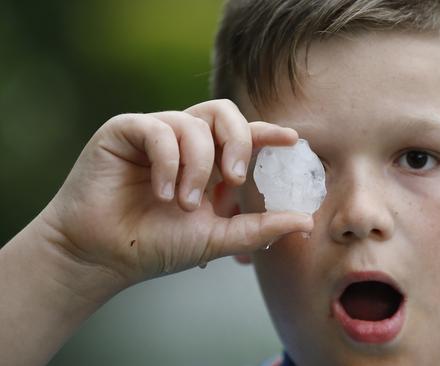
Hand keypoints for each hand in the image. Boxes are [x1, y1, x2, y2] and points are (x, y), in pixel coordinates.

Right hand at [41, 99, 312, 287]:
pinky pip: (158, 130)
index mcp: (209, 163)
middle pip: (223, 112)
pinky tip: (161, 192)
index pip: (244, 135)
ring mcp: (156, 134)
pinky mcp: (125, 131)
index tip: (292, 139)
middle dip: (237, 141)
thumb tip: (306, 222)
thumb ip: (261, 228)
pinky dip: (167, 162)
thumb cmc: (159, 246)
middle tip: (234, 177)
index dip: (268, 131)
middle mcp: (185, 143)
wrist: (105, 256)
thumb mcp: (218, 238)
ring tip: (183, 203)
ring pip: (193, 124)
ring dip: (196, 167)